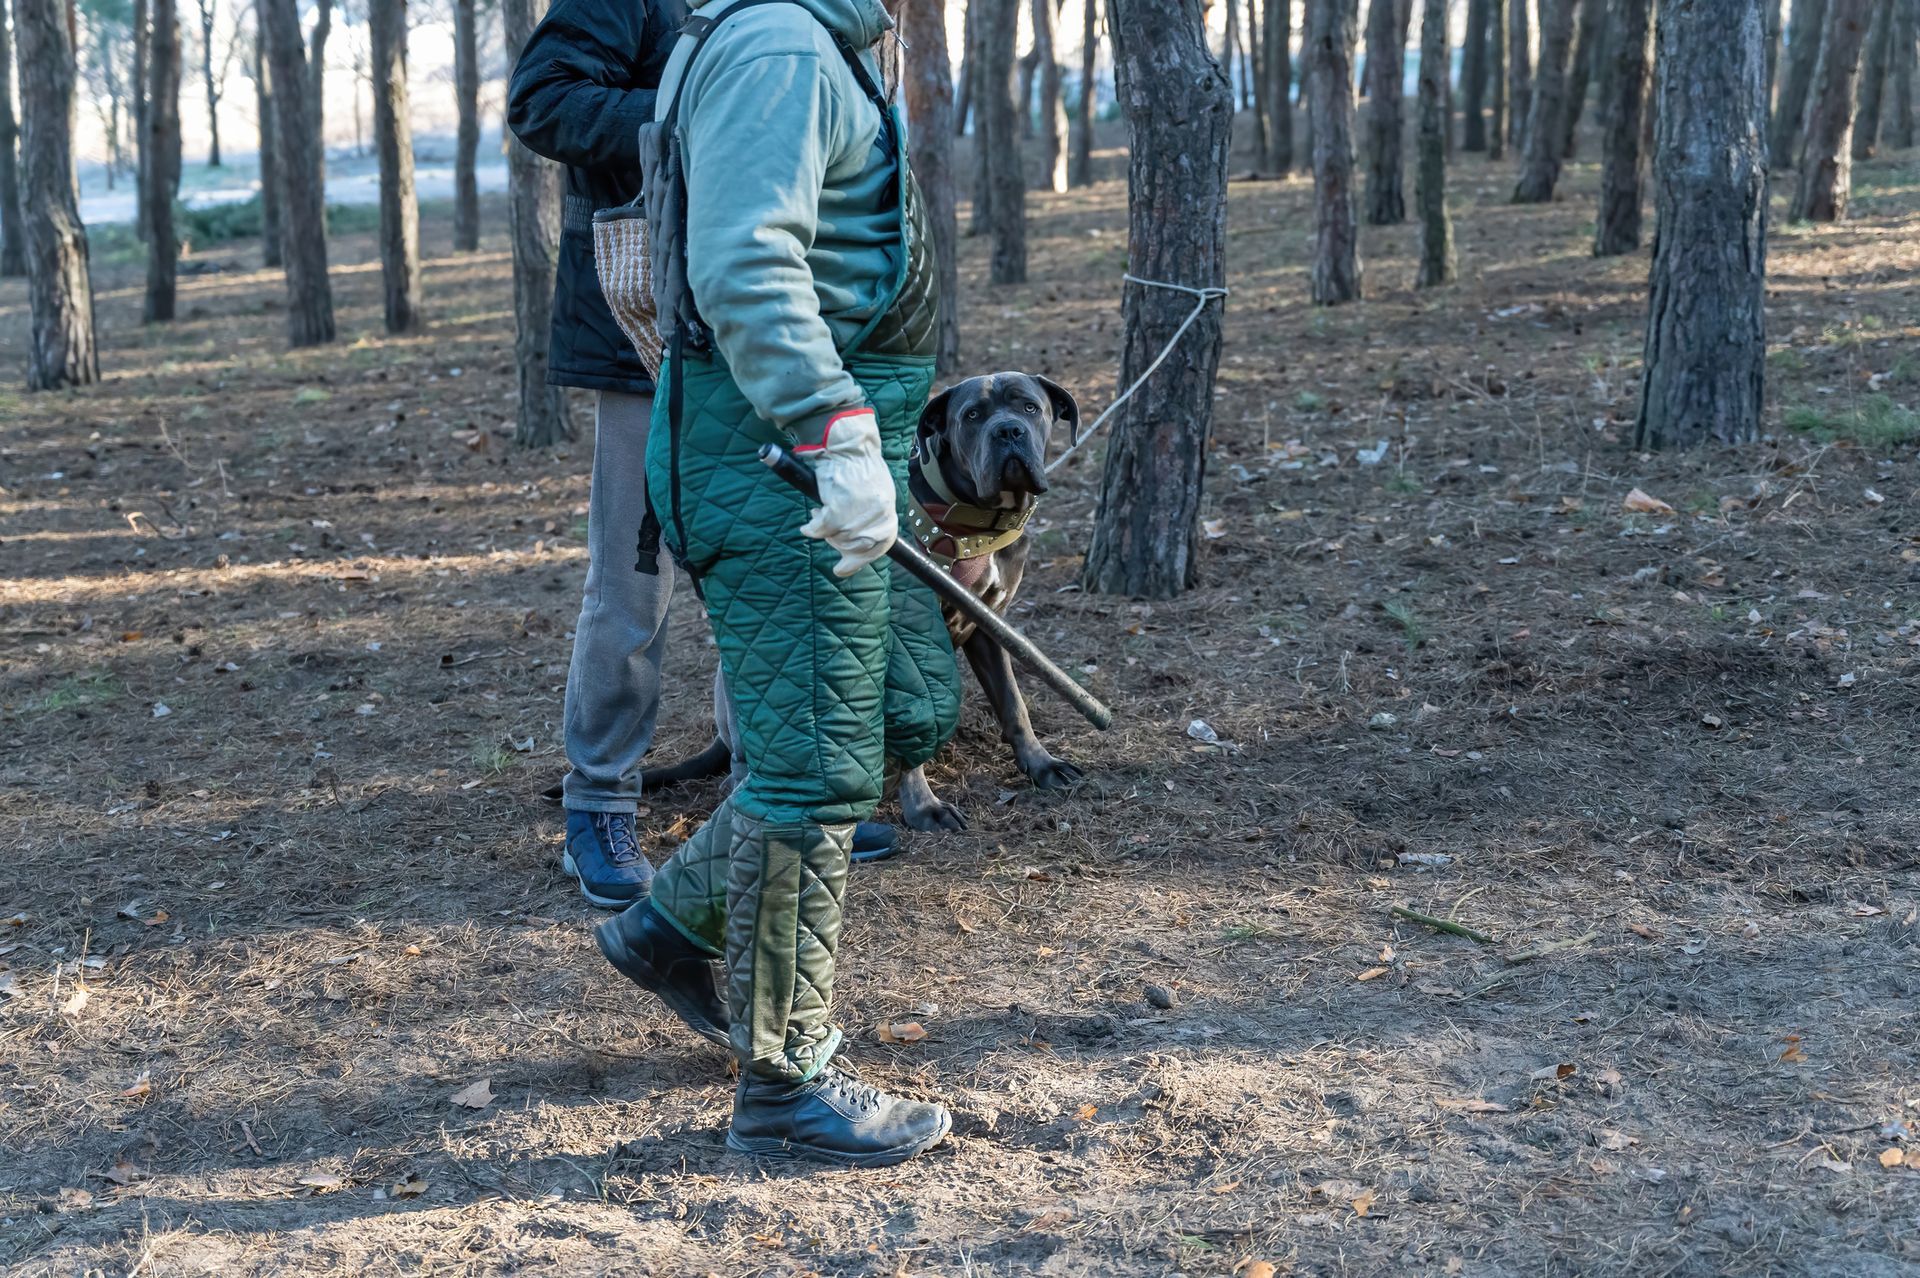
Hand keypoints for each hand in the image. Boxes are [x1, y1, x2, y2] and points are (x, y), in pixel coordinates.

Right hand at [796, 409, 896, 577]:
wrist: (849, 446)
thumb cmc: (861, 467)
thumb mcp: (878, 494)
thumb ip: (873, 517)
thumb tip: (860, 540)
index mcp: (887, 514)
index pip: (879, 547)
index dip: (860, 559)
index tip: (843, 567)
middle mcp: (875, 518)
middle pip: (854, 546)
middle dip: (838, 543)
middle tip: (828, 533)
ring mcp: (857, 515)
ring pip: (836, 538)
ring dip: (824, 532)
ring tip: (820, 515)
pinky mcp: (837, 509)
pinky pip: (820, 530)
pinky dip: (812, 528)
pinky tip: (809, 525)